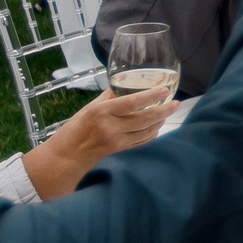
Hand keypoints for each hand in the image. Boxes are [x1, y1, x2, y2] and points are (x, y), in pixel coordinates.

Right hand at [23, 80, 176, 198]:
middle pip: (145, 118)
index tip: (165, 90)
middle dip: (164, 110)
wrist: (66, 156)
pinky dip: (152, 133)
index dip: (151, 96)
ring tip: (168, 112)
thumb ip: (109, 98)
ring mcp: (117, 141)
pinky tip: (156, 127)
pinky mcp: (120, 151)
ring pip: (146, 131)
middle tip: (175, 103)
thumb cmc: (75, 129)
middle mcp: (111, 127)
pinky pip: (142, 141)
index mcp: (102, 112)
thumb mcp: (89, 108)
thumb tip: (126, 86)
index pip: (133, 102)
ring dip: (160, 121)